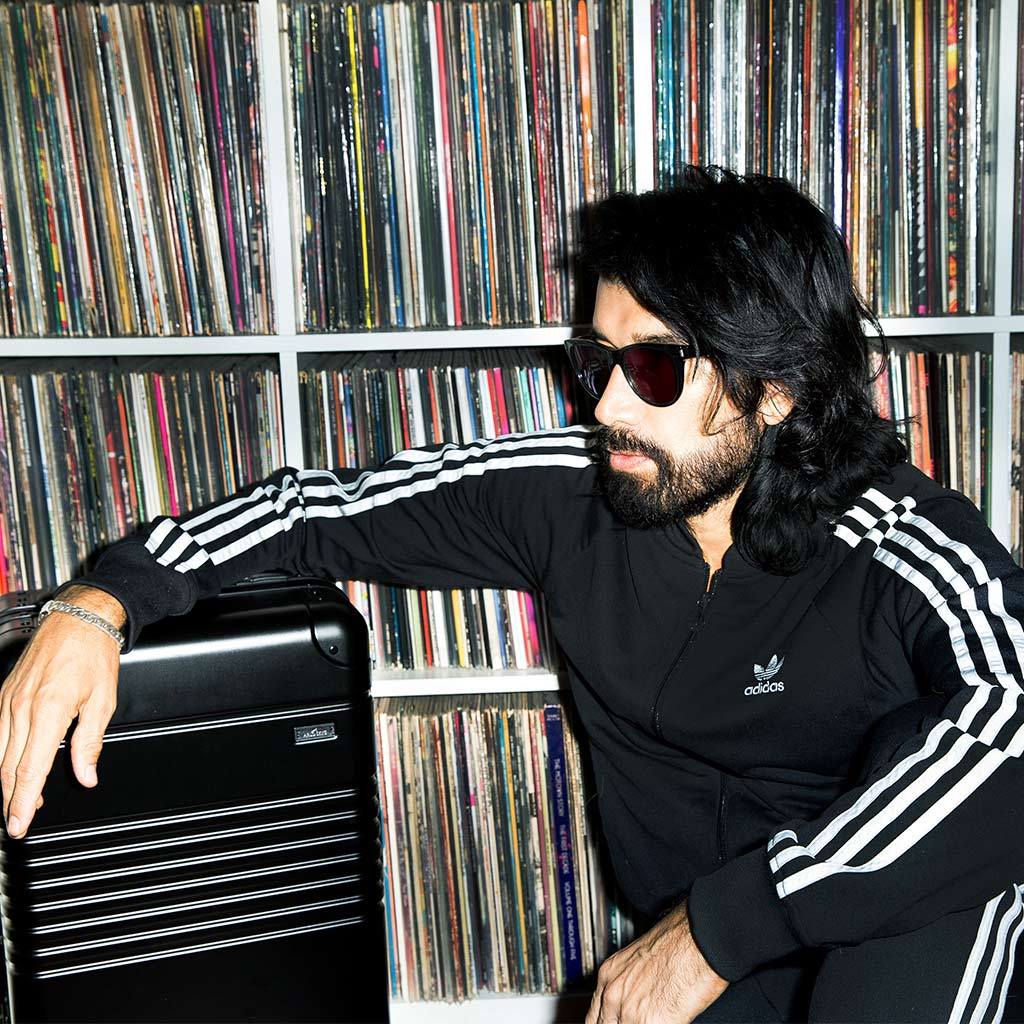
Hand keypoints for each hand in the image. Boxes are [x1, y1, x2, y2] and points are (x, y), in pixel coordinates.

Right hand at [0, 586, 123, 837]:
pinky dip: (3, 756)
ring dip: (5, 781)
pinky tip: (12, 768)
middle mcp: (22, 707)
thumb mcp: (103, 701)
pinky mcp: (5, 694)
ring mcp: (9, 700)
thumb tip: (86, 776)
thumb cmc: (93, 655)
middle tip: (16, 824)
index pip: (30, 768)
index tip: (20, 823)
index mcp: (49, 710)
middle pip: (8, 766)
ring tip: (17, 803)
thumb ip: (90, 743)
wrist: (78, 620)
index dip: (24, 801)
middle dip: (10, 799)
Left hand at [585, 900, 727, 1023]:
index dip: (608, 1023)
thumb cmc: (678, 941)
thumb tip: (635, 1002)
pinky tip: (668, 1021)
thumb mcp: (640, 960)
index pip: (594, 1017)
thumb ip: (629, 985)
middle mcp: (613, 993)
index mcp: (608, 974)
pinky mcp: (650, 1023)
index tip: (617, 1023)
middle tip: (638, 1020)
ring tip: (655, 1018)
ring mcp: (628, 1010)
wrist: (698, 938)